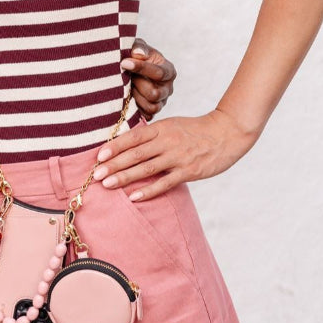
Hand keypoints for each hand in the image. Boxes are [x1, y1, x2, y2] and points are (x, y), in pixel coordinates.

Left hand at [92, 110, 256, 200]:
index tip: (99, 156)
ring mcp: (177, 157)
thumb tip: (126, 143)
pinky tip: (134, 197)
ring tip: (108, 185)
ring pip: (146, 168)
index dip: (114, 146)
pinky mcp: (189, 171)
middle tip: (96, 174)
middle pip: (135, 154)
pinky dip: (149, 190)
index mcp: (160, 128)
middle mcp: (166, 141)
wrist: (226, 133)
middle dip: (113, 164)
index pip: (132, 137)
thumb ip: (151, 134)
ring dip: (125, 177)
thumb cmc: (194, 130)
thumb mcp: (171, 125)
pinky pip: (165, 183)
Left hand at [121, 37, 175, 120]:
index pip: (159, 73)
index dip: (141, 68)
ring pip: (151, 107)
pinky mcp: (152, 111)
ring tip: (127, 87)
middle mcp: (168, 88)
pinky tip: (127, 97)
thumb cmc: (135, 56)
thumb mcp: (138, 47)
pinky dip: (135, 108)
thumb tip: (138, 54)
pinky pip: (146, 116)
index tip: (124, 62)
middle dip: (138, 85)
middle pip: (155, 94)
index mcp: (168, 71)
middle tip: (127, 77)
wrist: (128, 69)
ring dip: (136, 97)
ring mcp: (161, 101)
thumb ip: (139, 47)